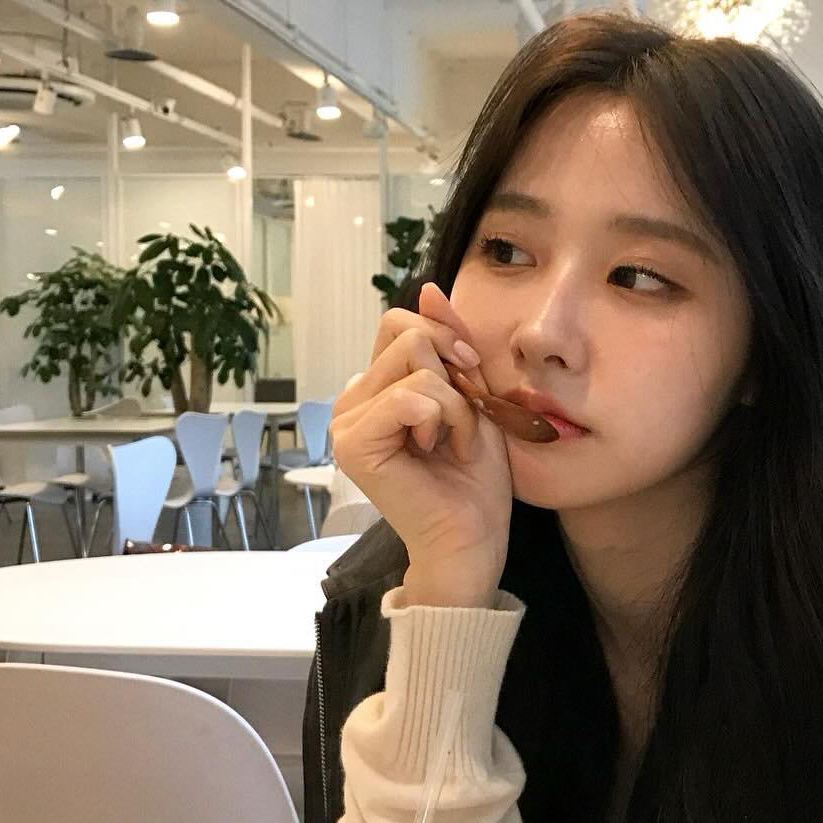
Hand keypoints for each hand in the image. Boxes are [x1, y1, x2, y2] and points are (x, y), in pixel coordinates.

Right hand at [331, 282, 511, 605]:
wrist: (473, 536)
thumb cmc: (475, 476)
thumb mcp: (472, 392)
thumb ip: (449, 341)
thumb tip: (429, 286)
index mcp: (375, 386)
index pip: (400, 323)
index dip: (446, 340)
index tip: (472, 380)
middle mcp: (353, 399)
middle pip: (408, 336)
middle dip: (454, 375)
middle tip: (461, 424)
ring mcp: (347, 422)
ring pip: (416, 364)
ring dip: (456, 405)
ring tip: (453, 443)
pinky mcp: (353, 445)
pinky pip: (410, 397)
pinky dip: (444, 419)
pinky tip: (441, 450)